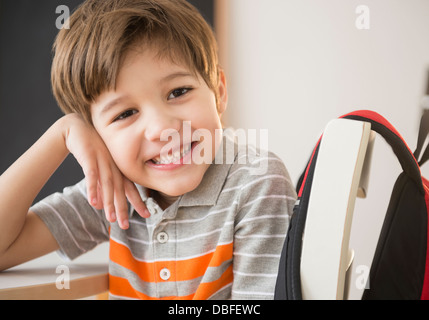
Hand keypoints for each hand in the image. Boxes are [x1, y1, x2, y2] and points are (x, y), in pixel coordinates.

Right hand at [61, 114, 149, 228]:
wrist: (77, 128)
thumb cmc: (91, 149)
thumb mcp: (100, 167)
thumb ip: (102, 184)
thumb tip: (101, 205)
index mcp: (118, 168)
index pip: (130, 188)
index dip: (138, 202)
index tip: (147, 215)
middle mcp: (114, 166)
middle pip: (120, 190)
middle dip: (123, 208)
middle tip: (126, 225)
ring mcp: (103, 161)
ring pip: (108, 185)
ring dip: (110, 202)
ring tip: (111, 219)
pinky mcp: (89, 157)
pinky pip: (92, 175)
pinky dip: (93, 189)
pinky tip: (93, 203)